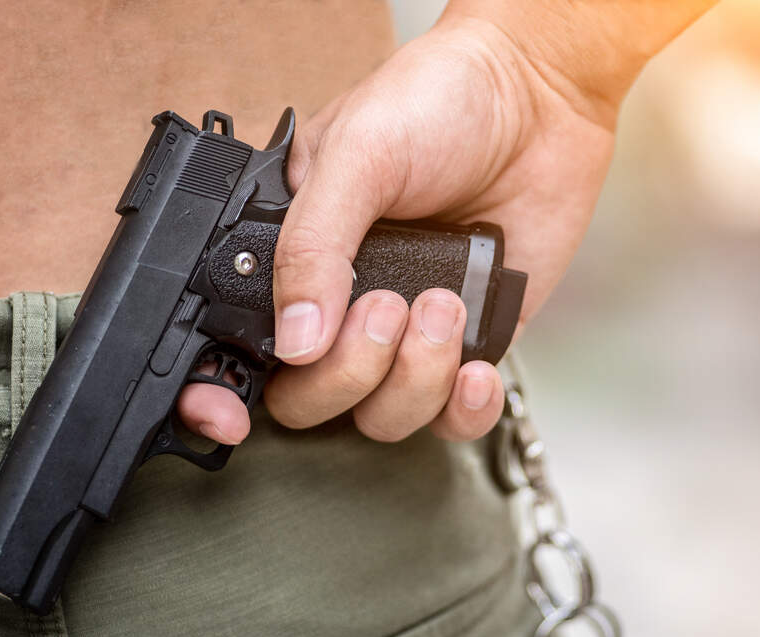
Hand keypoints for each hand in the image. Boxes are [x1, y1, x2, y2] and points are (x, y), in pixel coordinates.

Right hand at [177, 12, 631, 444]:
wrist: (538, 94)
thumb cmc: (438, 101)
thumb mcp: (356, 154)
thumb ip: (313, 245)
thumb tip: (294, 337)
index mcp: (291, 255)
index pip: (239, 347)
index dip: (220, 396)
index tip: (229, 415)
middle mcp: (341, 303)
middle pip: (310, 400)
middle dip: (348, 371)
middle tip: (386, 306)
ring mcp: (407, 331)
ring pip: (382, 416)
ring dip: (412, 378)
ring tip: (444, 303)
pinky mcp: (471, 342)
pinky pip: (452, 418)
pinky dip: (463, 409)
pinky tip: (473, 367)